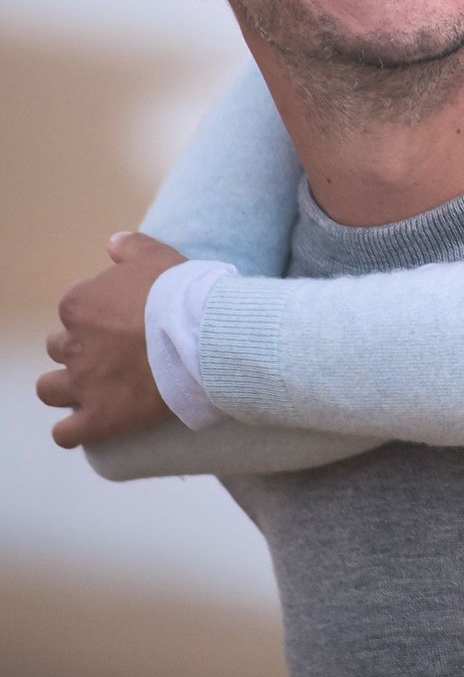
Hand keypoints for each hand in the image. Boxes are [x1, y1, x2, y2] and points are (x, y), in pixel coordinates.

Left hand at [36, 231, 186, 447]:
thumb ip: (130, 247)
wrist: (201, 336)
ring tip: (94, 386)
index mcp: (80, 304)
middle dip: (80, 348)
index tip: (122, 317)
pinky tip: (90, 423)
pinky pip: (65, 433)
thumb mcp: (158, 256)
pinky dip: (73, 430)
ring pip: (49, 389)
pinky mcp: (98, 418)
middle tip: (113, 349)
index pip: (74, 308)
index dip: (98, 314)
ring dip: (65, 387)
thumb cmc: (180, 293)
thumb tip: (113, 242)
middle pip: (59, 347)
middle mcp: (73, 345)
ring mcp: (83, 384)